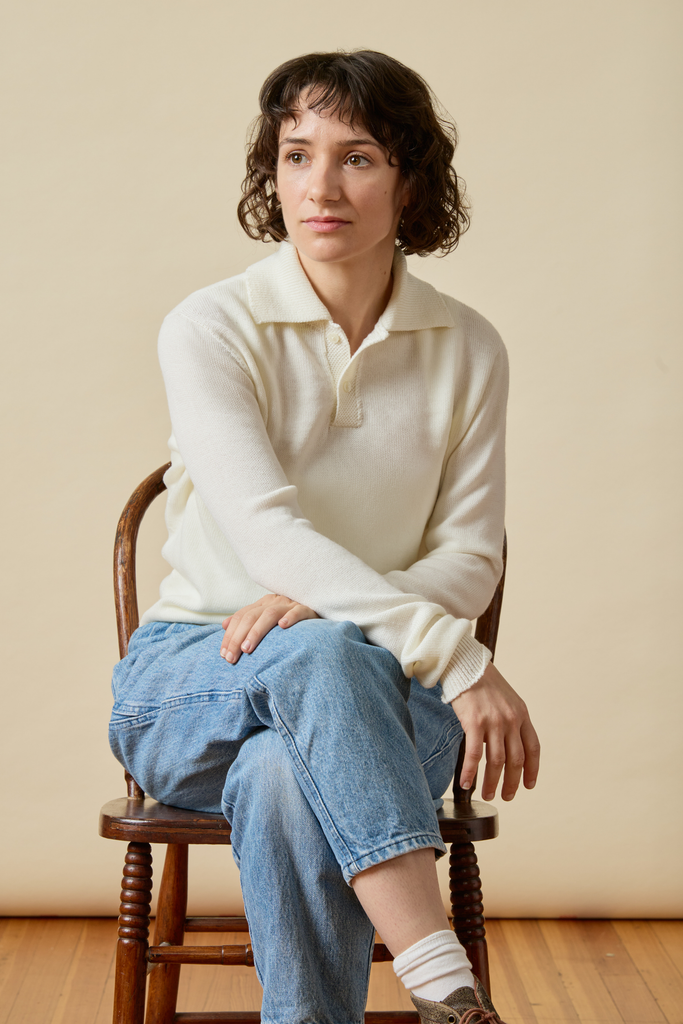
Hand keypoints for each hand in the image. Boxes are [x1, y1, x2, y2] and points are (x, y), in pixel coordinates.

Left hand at [220, 594, 318, 663]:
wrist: (319, 625)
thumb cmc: (290, 626)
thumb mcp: (266, 623)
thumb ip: (247, 622)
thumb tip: (224, 625)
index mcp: (264, 604)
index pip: (241, 617)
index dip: (230, 635)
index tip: (223, 654)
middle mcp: (275, 602)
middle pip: (251, 617)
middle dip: (238, 637)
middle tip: (231, 657)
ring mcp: (291, 605)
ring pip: (270, 615)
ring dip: (256, 632)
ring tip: (247, 648)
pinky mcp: (308, 610)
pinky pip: (298, 611)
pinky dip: (290, 617)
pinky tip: (283, 627)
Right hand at [451, 662, 539, 801]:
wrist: (465, 664)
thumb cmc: (482, 682)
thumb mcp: (507, 699)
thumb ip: (510, 719)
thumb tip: (507, 743)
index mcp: (522, 714)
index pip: (533, 748)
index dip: (533, 770)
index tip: (529, 785)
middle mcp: (511, 720)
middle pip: (516, 760)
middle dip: (512, 783)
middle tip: (507, 796)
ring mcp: (493, 722)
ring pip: (497, 761)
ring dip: (492, 782)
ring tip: (488, 794)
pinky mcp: (474, 722)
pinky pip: (474, 755)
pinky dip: (470, 772)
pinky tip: (466, 782)